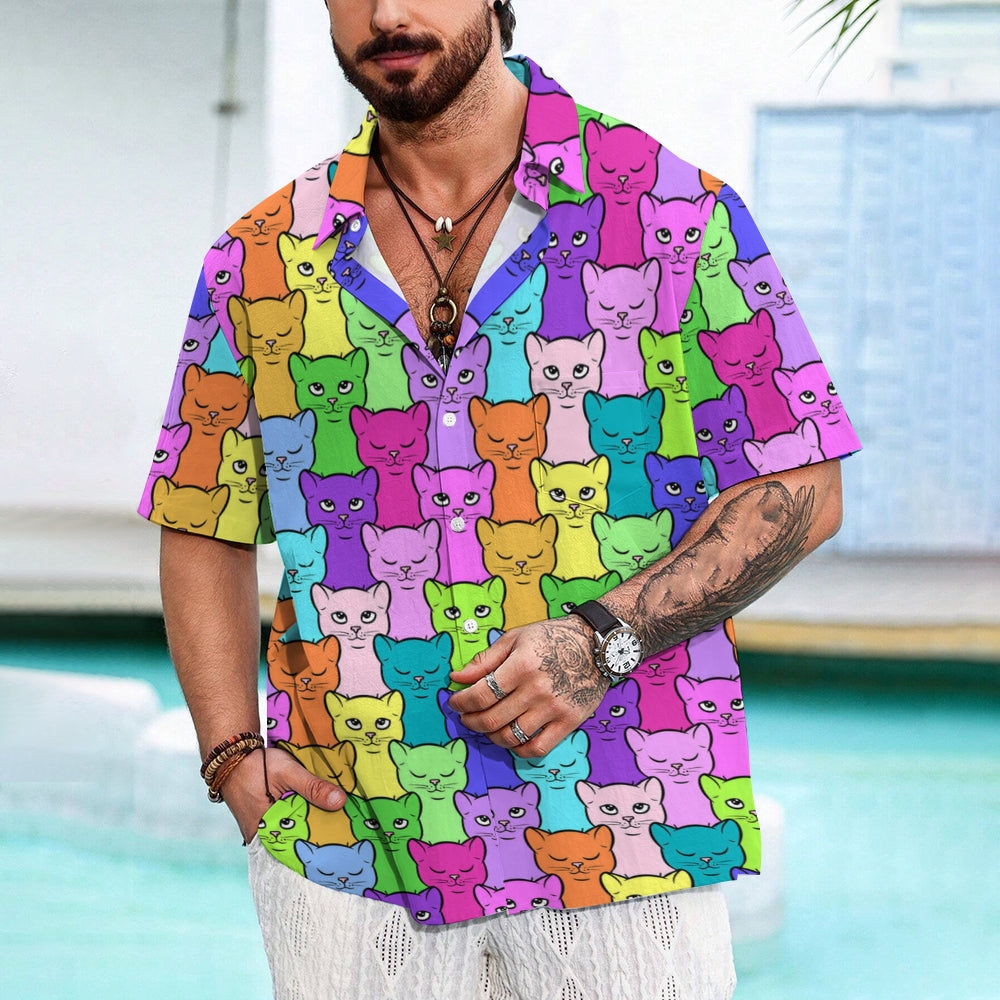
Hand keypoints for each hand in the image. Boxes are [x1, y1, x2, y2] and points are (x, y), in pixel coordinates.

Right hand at [218, 746, 345, 843]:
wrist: (232, 758)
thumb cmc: (257, 765)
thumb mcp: (288, 772)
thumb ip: (313, 787)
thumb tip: (340, 802)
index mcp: (266, 829)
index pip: (297, 848)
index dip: (319, 846)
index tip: (342, 843)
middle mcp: (261, 836)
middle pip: (294, 843)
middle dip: (316, 838)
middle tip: (343, 836)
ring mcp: (260, 831)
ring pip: (289, 835)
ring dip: (307, 829)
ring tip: (334, 826)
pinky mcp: (262, 823)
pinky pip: (282, 828)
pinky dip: (297, 823)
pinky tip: (315, 816)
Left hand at [447, 616, 608, 757]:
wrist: (596, 645)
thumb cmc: (553, 637)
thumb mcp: (515, 639)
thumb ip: (485, 660)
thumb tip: (456, 678)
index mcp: (521, 666)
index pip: (480, 695)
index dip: (461, 702)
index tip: (454, 702)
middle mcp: (537, 690)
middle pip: (492, 719)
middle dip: (470, 721)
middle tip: (465, 716)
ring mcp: (554, 709)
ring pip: (511, 737)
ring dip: (491, 736)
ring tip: (486, 727)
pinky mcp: (569, 722)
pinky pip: (538, 748)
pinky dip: (519, 749)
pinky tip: (512, 739)